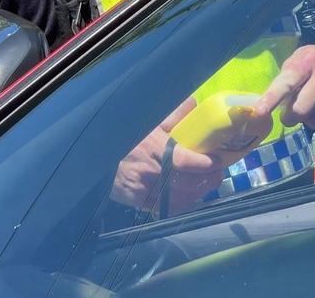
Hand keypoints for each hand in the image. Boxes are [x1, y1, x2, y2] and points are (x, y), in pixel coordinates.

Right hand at [111, 97, 228, 215]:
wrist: (95, 157)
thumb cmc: (124, 137)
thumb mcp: (147, 121)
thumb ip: (172, 114)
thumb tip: (193, 104)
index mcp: (153, 149)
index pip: (185, 162)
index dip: (205, 165)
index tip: (218, 161)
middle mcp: (150, 173)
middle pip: (187, 184)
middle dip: (208, 180)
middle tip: (219, 173)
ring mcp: (144, 191)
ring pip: (179, 199)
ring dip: (198, 193)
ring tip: (207, 183)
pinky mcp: (139, 203)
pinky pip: (167, 209)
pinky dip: (182, 204)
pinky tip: (190, 196)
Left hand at [253, 41, 314, 132]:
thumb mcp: (305, 57)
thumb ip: (288, 76)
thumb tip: (271, 103)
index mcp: (310, 60)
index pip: (288, 82)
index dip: (271, 98)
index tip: (258, 111)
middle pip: (301, 110)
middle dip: (291, 116)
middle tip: (291, 113)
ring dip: (310, 119)